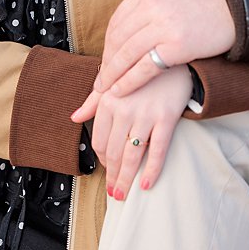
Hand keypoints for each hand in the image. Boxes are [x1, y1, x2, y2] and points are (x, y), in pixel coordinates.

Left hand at [74, 65, 190, 198]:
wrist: (174, 55)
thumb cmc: (144, 69)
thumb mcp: (115, 79)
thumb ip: (94, 100)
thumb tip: (74, 117)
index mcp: (109, 100)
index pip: (99, 141)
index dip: (102, 161)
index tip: (108, 171)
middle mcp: (124, 108)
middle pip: (114, 152)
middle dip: (113, 176)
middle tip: (114, 193)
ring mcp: (146, 114)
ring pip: (132, 155)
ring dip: (126, 179)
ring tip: (123, 194)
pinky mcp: (166, 117)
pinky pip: (158, 150)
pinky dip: (151, 170)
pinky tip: (146, 184)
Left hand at [94, 0, 235, 95]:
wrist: (242, 2)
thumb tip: (134, 11)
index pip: (118, 21)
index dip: (109, 44)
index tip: (106, 58)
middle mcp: (151, 6)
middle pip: (118, 39)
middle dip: (107, 63)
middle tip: (100, 80)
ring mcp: (163, 27)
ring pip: (126, 55)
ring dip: (111, 76)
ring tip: (104, 90)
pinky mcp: (176, 47)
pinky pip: (143, 69)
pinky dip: (128, 82)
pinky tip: (120, 92)